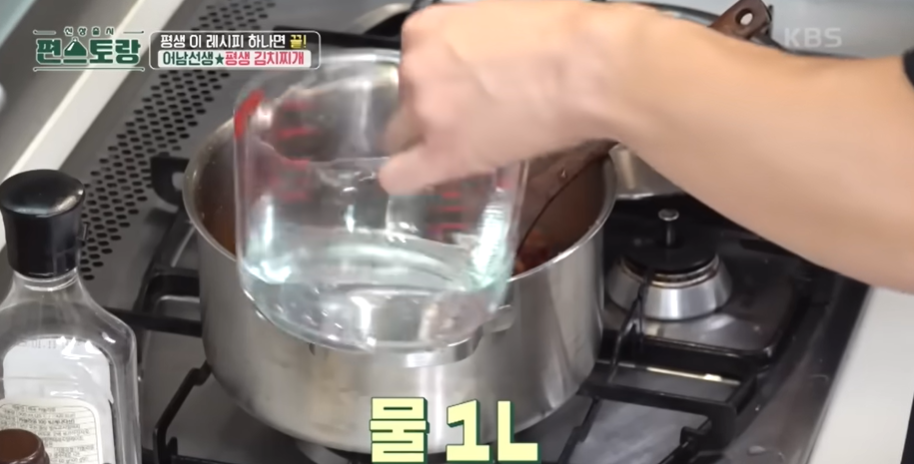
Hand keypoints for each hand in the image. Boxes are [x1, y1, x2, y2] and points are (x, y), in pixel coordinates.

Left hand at [378, 0, 628, 194]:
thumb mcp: (498, 13)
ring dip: (428, 141)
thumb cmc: (562, 33)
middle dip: (430, 108)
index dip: (438, 76)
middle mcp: (415, 68)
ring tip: (469, 144)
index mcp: (425, 29)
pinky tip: (420, 178)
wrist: (589, 68)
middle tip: (469, 115)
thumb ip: (469, 38)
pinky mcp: (445, 154)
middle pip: (405, 99)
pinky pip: (399, 177)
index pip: (411, 59)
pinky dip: (404, 179)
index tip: (462, 84)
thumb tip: (476, 58)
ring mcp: (426, 114)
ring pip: (400, 138)